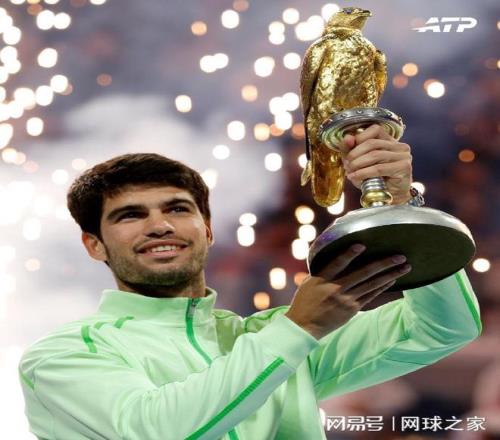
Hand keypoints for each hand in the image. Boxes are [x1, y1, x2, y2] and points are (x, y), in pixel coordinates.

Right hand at [284, 244, 410, 339]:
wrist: (304, 326)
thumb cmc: (305, 301)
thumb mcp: (308, 283)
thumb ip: (322, 270)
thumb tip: (334, 256)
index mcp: (322, 279)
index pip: (337, 263)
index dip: (349, 254)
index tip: (362, 245)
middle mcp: (335, 288)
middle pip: (363, 273)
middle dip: (383, 264)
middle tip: (400, 256)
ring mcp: (346, 300)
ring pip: (372, 284)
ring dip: (390, 275)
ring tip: (405, 267)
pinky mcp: (352, 309)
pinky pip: (370, 296)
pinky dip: (382, 287)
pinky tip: (392, 280)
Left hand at [338, 124, 412, 204]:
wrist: (391, 198)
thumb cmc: (376, 180)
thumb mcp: (359, 163)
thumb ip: (351, 149)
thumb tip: (347, 138)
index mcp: (390, 141)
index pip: (375, 130)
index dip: (359, 138)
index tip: (348, 151)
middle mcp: (399, 146)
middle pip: (372, 143)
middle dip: (355, 154)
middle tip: (347, 164)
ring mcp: (403, 156)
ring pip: (375, 155)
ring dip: (358, 164)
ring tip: (350, 172)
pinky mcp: (404, 167)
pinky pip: (379, 168)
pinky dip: (363, 173)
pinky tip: (355, 177)